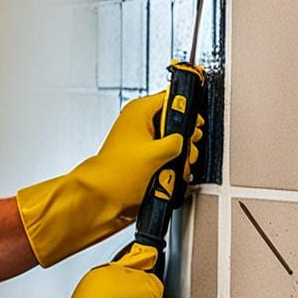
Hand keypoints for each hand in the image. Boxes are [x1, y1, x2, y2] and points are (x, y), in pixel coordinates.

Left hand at [16, 91, 203, 266]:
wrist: (102, 199)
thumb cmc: (117, 173)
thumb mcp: (157, 153)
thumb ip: (178, 141)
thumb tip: (186, 138)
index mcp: (139, 111)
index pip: (171, 98)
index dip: (186, 111)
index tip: (194, 125)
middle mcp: (139, 124)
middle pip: (174, 123)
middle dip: (184, 140)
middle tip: (185, 150)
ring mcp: (141, 143)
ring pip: (172, 143)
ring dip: (178, 157)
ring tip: (173, 168)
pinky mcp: (142, 160)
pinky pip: (165, 158)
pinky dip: (170, 167)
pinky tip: (169, 177)